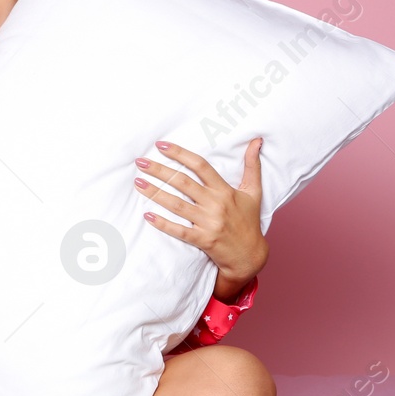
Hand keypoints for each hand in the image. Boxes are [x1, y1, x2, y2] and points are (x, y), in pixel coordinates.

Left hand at [133, 138, 267, 300]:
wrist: (250, 255)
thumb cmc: (249, 220)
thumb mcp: (254, 191)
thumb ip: (252, 165)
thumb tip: (256, 140)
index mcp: (225, 190)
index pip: (200, 166)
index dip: (180, 154)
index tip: (162, 145)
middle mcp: (216, 204)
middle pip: (183, 183)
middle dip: (160, 170)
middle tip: (141, 161)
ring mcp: (209, 223)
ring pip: (177, 205)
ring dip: (155, 193)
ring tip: (137, 182)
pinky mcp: (203, 240)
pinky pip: (180, 231)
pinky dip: (163, 224)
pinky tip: (147, 215)